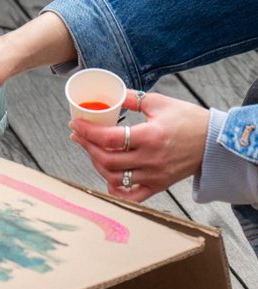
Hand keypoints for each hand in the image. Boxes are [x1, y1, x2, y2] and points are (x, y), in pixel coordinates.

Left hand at [70, 90, 210, 202]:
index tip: (75, 124)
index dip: (88, 131)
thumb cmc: (187, 119)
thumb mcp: (158, 102)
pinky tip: (107, 177)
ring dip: (98, 164)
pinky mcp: (159, 186)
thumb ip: (131, 97)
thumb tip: (109, 92)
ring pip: (115, 177)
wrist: (213, 142)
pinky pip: (132, 196)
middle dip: (87, 146)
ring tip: (91, 149)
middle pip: (107, 160)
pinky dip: (116, 189)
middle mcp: (151, 159)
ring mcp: (154, 176)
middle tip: (78, 134)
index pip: (110, 138)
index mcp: (150, 136)